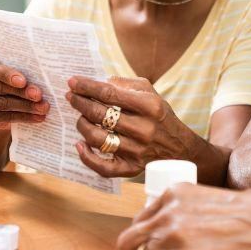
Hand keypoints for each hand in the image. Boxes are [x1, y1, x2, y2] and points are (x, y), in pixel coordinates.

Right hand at [0, 53, 47, 130]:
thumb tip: (42, 77)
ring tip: (42, 108)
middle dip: (22, 92)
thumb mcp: (12, 69)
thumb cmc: (9, 77)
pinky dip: (22, 118)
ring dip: (25, 107)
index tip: (23, 81)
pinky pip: (1, 118)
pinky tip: (36, 117)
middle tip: (39, 96)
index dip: (7, 75)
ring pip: (1, 104)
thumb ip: (21, 69)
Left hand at [66, 76, 196, 177]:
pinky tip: (80, 145)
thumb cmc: (160, 116)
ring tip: (80, 118)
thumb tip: (100, 82)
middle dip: (80, 103)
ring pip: (97, 138)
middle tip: (70, 97)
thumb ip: (126, 84)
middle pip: (100, 115)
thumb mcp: (151, 93)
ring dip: (82, 125)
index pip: (110, 94)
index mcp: (149, 106)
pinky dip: (87, 157)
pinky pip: (103, 167)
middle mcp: (143, 129)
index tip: (72, 82)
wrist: (180, 147)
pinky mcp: (132, 168)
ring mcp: (137, 151)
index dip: (87, 87)